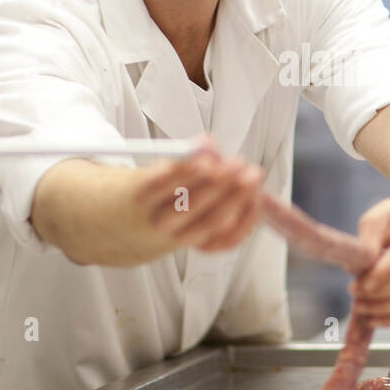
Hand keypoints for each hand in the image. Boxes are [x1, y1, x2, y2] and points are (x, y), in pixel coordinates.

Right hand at [134, 138, 264, 252]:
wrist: (135, 228)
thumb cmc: (151, 191)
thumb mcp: (155, 168)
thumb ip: (183, 155)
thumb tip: (208, 143)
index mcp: (141, 199)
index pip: (160, 187)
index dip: (185, 172)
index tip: (207, 159)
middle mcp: (160, 223)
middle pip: (190, 208)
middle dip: (219, 184)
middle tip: (238, 164)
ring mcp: (181, 239)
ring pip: (212, 223)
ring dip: (238, 198)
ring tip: (253, 176)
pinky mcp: (202, 247)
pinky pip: (228, 238)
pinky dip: (245, 219)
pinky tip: (254, 199)